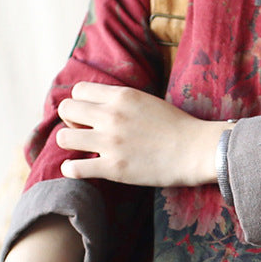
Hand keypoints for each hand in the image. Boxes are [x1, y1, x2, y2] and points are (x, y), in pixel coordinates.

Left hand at [56, 82, 223, 186]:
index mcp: (121, 96)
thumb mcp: (145, 101)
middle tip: (84, 133)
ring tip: (83, 151)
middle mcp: (111, 116)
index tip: (89, 116)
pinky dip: (71, 169)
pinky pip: (74, 168)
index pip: (78, 91)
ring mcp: (110, 142)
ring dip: (70, 144)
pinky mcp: (113, 168)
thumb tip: (100, 106)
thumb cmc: (176, 127)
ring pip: (64, 138)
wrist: (197, 150)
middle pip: (66, 109)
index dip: (80, 104)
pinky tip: (78, 169)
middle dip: (71, 121)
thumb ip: (121, 101)